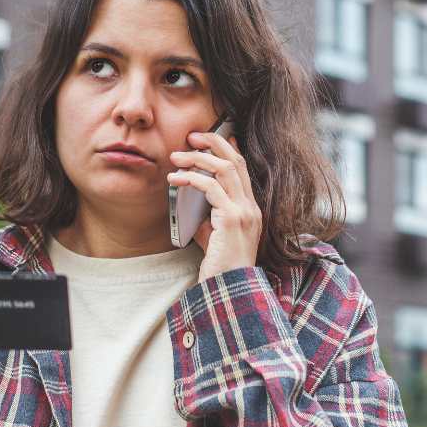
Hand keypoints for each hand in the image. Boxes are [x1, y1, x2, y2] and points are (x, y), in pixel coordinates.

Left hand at [167, 132, 262, 280]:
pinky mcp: (232, 219)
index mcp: (250, 209)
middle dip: (213, 142)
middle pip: (236, 161)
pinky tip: (175, 179)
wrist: (229, 290)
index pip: (242, 169)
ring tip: (177, 156)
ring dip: (198, 157)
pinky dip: (191, 178)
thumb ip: (208, 217)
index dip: (228, 148)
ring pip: (224, 169)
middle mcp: (251, 207)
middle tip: (192, 135)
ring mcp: (244, 212)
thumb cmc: (220, 268)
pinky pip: (211, 188)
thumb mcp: (214, 237)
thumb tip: (191, 201)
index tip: (210, 137)